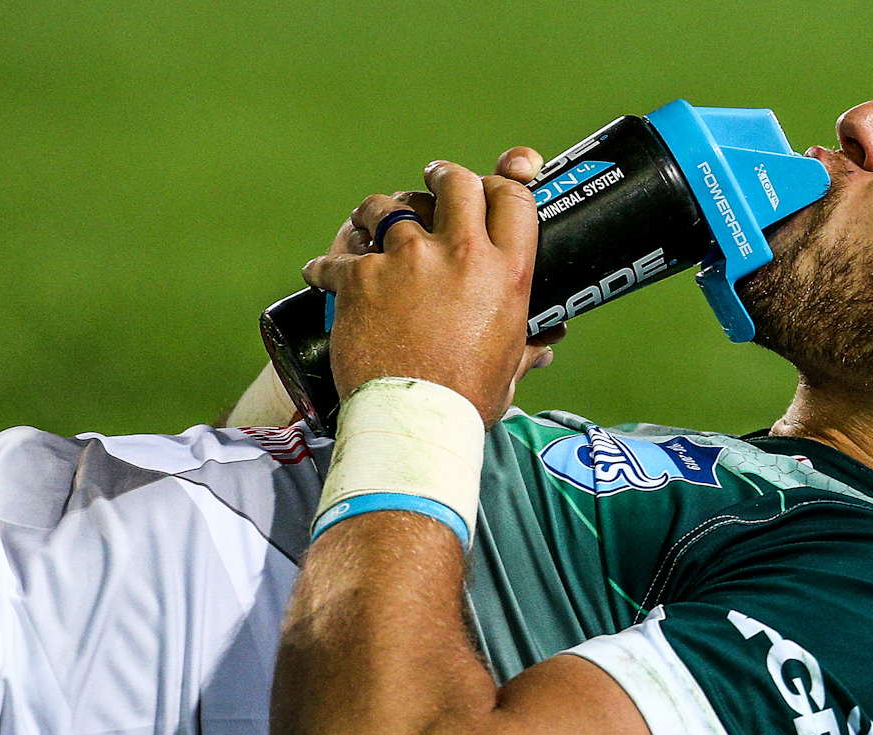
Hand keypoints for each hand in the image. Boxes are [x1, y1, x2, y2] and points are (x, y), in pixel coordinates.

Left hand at [303, 159, 540, 421]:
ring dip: (381, 210)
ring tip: (371, 218)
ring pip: (391, 205)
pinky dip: (329, 266)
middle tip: (434, 180)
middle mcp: (462, 254)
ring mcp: (409, 259)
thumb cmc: (467, 399)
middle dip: (444, 177)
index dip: (502, 184)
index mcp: (508, 273)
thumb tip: (548, 344)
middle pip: (457, 184)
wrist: (413, 420)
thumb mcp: (509, 366)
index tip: (487, 188)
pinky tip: (324, 273)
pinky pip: (340, 256)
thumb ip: (528, 346)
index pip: (513, 199)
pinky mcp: (362, 275)